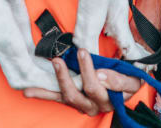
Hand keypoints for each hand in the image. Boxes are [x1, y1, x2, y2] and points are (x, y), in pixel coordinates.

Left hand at [23, 49, 141, 114]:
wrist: (127, 88)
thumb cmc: (130, 82)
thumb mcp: (132, 81)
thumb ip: (119, 80)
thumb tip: (100, 75)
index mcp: (108, 101)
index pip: (96, 88)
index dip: (88, 72)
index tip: (83, 53)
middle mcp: (92, 106)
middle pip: (76, 96)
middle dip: (65, 78)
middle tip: (58, 60)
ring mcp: (80, 104)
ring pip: (63, 98)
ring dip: (49, 88)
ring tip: (37, 79)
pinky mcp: (71, 100)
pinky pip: (56, 98)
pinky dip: (42, 94)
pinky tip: (28, 91)